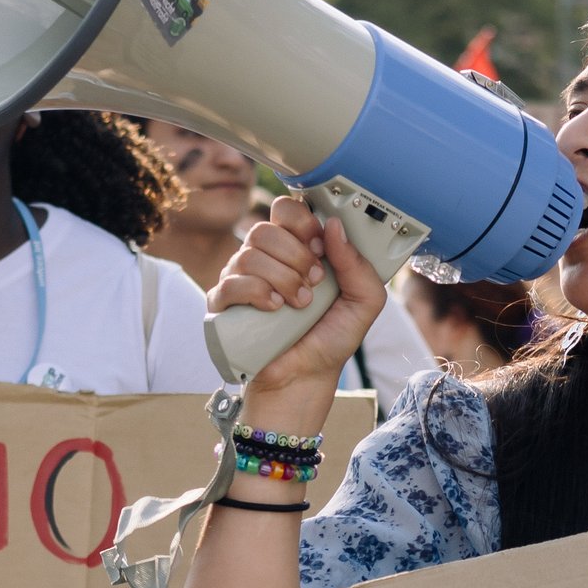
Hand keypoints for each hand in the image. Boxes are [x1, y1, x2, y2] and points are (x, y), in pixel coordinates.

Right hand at [220, 192, 386, 431]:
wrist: (306, 377)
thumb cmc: (330, 339)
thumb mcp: (363, 302)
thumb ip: (359, 265)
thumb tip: (334, 226)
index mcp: (295, 249)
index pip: (286, 210)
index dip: (302, 223)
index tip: (320, 248)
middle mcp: (266, 259)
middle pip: (266, 229)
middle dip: (296, 256)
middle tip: (314, 283)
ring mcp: (241, 278)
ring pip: (250, 254)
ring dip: (282, 279)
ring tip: (299, 305)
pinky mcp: (223, 303)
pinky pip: (231, 282)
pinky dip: (257, 294)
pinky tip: (274, 310)